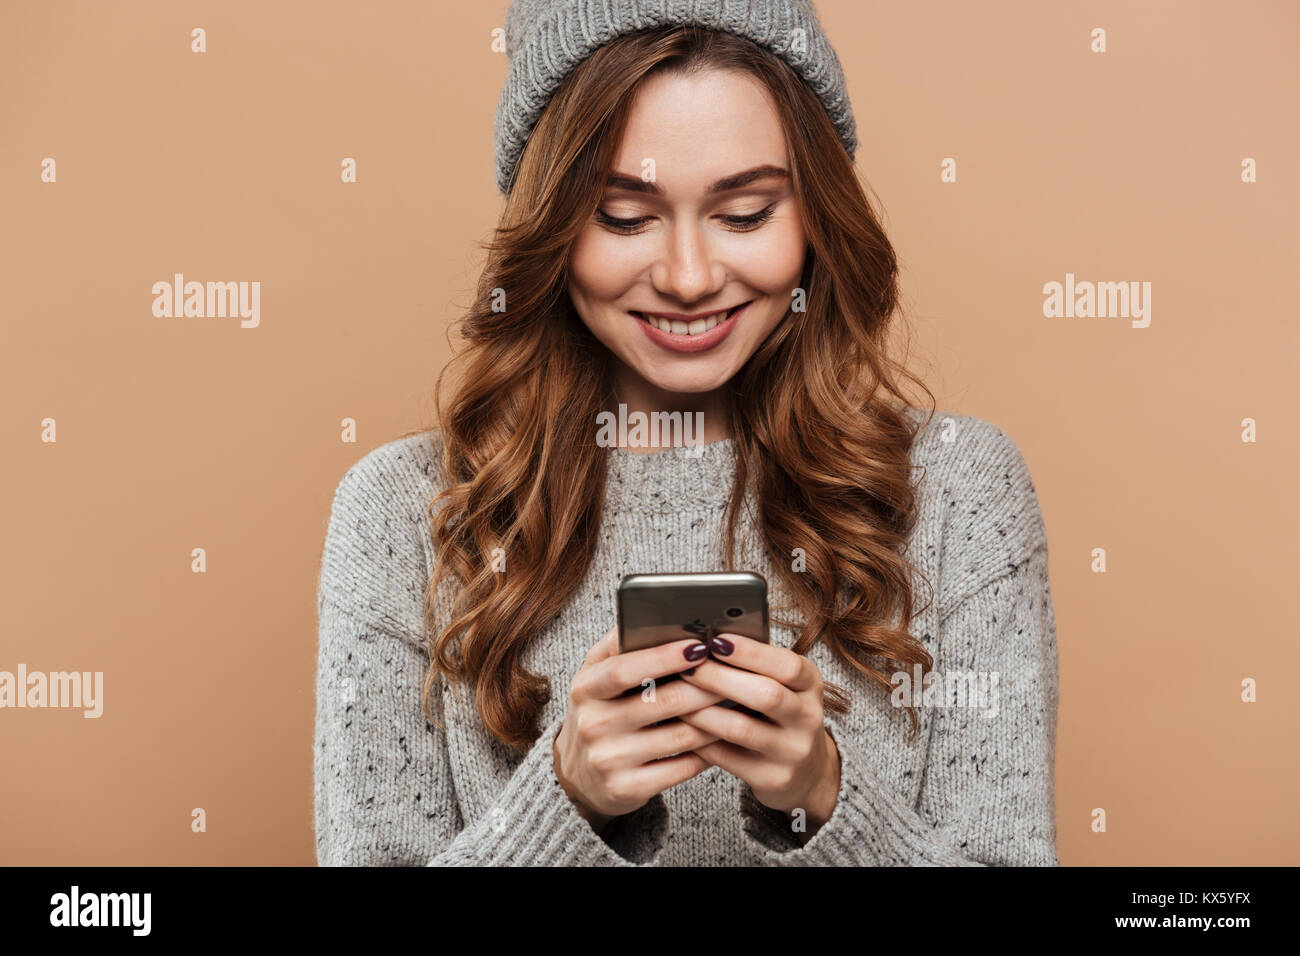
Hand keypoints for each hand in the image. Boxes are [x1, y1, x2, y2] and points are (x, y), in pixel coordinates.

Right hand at [553, 627, 726, 831]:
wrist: (577, 777)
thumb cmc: (600, 712)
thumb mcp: (596, 677)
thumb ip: (621, 646)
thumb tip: (662, 615)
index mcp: (585, 687)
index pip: (624, 668)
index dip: (664, 656)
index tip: (700, 644)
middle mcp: (593, 723)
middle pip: (662, 701)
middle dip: (705, 686)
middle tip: (735, 674)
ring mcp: (609, 759)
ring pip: (681, 735)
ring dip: (715, 718)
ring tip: (737, 703)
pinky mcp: (627, 789)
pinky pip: (682, 767)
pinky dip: (708, 751)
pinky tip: (721, 738)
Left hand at [677, 633, 840, 840]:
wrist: (807, 771)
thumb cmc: (781, 713)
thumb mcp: (783, 685)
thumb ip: (755, 665)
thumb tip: (705, 641)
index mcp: (810, 684)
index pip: (786, 665)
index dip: (750, 652)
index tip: (715, 640)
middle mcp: (808, 717)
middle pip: (765, 695)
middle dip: (719, 678)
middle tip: (687, 667)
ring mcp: (792, 751)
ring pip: (740, 728)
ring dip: (702, 710)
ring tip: (676, 696)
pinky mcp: (773, 778)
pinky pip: (726, 757)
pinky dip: (699, 739)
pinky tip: (681, 726)